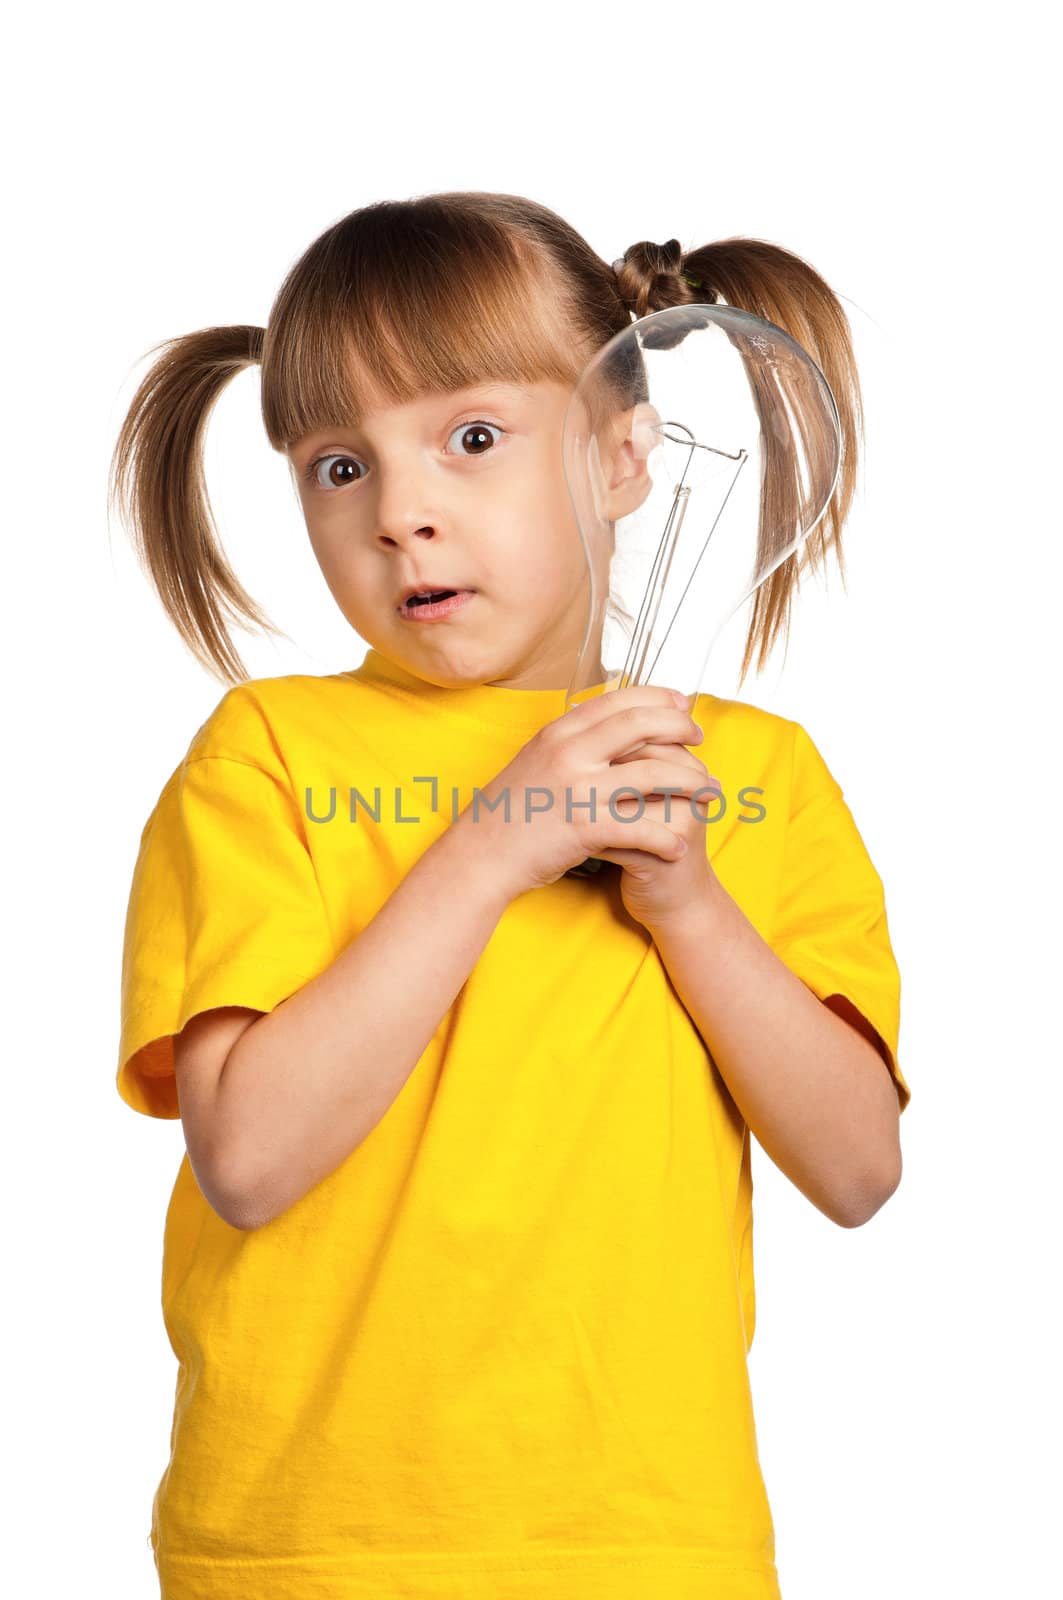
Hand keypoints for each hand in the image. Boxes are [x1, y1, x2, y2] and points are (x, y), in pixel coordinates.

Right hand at [454, 685, 720, 905]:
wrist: (480, 854)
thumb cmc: (512, 811)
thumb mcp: (537, 758)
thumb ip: (572, 739)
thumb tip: (607, 719)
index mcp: (559, 731)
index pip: (620, 699)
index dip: (659, 698)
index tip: (683, 703)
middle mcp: (569, 751)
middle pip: (643, 724)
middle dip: (681, 728)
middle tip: (701, 739)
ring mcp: (577, 788)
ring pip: (653, 773)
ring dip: (691, 783)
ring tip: (710, 794)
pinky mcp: (584, 828)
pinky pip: (639, 828)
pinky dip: (665, 839)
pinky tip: (680, 847)